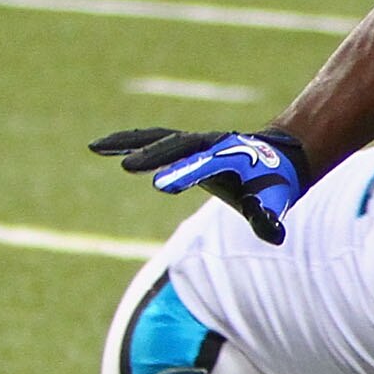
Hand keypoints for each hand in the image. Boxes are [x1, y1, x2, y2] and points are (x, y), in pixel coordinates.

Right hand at [90, 127, 308, 243]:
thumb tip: (274, 235)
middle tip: (128, 167)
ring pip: (158, 138)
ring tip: (97, 147)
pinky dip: (127, 141)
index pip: (205, 166)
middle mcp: (210, 146)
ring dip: (129, 143)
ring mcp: (194, 143)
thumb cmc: (272, 186)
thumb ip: (268, 218)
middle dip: (155, 156)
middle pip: (178, 148)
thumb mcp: (274, 203)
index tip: (162, 185)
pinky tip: (99, 146)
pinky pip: (151, 139)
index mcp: (231, 159)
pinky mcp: (182, 145)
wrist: (277, 157)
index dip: (185, 174)